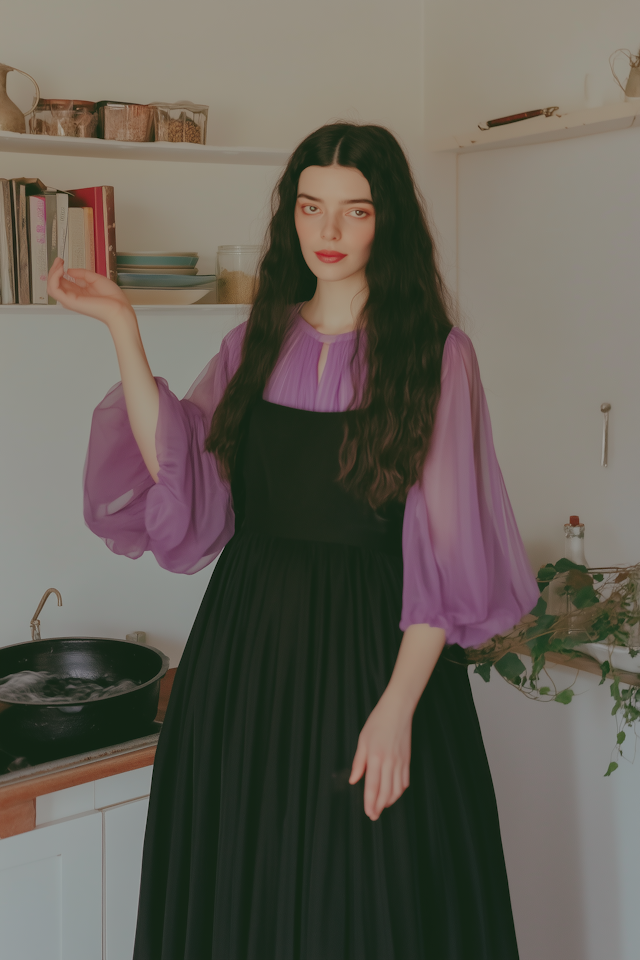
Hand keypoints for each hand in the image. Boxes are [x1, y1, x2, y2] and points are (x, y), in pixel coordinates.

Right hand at [47, 257, 133, 325]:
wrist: (119, 308)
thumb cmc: (112, 297)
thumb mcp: (95, 279)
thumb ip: (81, 274)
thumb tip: (69, 271)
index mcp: (79, 292)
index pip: (62, 281)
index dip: (59, 269)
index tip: (61, 260)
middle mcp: (73, 296)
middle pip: (55, 283)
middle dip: (54, 269)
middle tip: (59, 260)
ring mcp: (70, 299)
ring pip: (51, 286)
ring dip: (52, 273)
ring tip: (59, 264)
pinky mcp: (70, 301)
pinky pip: (54, 290)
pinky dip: (54, 278)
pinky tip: (60, 270)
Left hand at [349, 693, 411, 820]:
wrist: (397, 711)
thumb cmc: (378, 722)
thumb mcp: (362, 740)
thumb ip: (358, 762)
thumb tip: (353, 780)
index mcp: (375, 757)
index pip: (372, 786)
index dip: (370, 802)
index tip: (368, 813)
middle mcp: (389, 762)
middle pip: (386, 792)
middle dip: (379, 807)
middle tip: (374, 815)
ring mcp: (400, 762)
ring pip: (397, 789)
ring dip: (390, 800)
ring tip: (382, 805)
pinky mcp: (407, 760)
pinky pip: (404, 781)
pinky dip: (399, 790)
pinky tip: (393, 792)